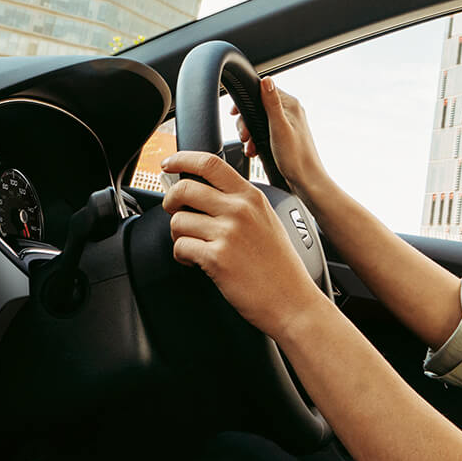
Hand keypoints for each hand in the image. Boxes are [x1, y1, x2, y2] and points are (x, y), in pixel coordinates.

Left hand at [162, 150, 330, 340]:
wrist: (292, 300)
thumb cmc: (280, 266)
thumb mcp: (267, 220)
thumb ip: (240, 204)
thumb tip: (205, 193)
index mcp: (251, 197)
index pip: (210, 163)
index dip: (183, 159)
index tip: (169, 164)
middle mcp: (240, 210)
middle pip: (186, 188)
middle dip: (171, 201)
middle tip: (174, 211)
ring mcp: (228, 233)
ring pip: (178, 220)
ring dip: (178, 234)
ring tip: (193, 245)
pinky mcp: (216, 258)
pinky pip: (180, 247)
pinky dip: (182, 255)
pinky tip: (196, 261)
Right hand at [234, 77, 334, 201]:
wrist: (306, 181)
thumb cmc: (296, 157)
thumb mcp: (279, 128)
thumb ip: (271, 103)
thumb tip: (266, 79)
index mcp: (290, 105)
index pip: (263, 90)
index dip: (247, 101)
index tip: (236, 113)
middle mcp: (289, 112)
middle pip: (258, 107)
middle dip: (247, 122)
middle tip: (245, 136)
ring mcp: (287, 124)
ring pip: (259, 121)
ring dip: (250, 134)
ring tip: (250, 146)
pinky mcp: (283, 137)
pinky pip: (264, 133)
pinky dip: (256, 141)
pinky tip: (254, 151)